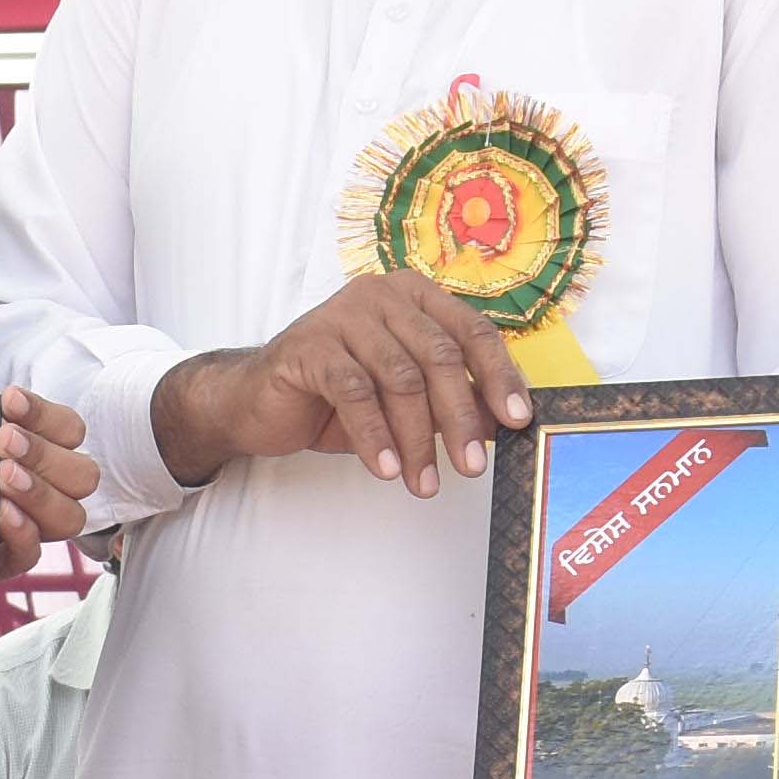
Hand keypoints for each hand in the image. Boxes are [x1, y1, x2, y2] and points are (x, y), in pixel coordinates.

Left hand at [0, 371, 103, 559]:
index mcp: (37, 454)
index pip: (68, 430)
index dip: (46, 414)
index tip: (8, 400)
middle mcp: (45, 491)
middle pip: (82, 474)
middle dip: (44, 453)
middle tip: (4, 440)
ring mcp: (31, 529)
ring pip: (71, 517)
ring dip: (41, 493)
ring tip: (4, 476)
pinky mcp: (6, 562)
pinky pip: (32, 555)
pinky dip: (23, 533)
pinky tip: (2, 513)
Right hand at [157, 270, 529, 494]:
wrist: (259, 402)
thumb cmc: (337, 397)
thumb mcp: (405, 400)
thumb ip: (452, 400)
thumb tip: (506, 422)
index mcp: (414, 297)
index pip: (472, 331)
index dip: (499, 376)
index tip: (519, 420)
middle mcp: (382, 295)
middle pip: (439, 356)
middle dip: (460, 417)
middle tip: (470, 466)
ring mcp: (342, 315)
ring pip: (399, 378)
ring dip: (417, 439)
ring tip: (423, 482)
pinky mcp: (309, 345)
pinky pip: (354, 392)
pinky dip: (374, 436)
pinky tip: (384, 469)